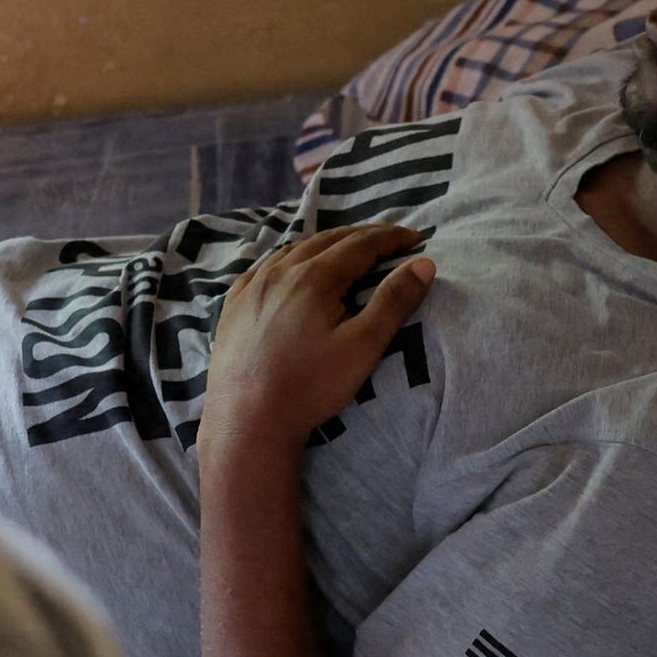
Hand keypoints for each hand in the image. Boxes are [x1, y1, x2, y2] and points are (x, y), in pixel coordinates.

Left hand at [198, 223, 432, 471]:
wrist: (247, 421)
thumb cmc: (310, 386)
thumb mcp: (363, 346)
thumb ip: (394, 302)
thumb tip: (423, 263)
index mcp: (314, 277)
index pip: (361, 245)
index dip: (390, 238)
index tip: (415, 238)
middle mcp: (280, 272)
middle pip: (327, 241)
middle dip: (361, 236)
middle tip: (388, 239)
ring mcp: (251, 287)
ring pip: (292, 251)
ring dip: (324, 245)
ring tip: (344, 250)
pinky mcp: (232, 307)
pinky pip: (262, 269)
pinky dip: (286, 261)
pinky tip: (289, 269)